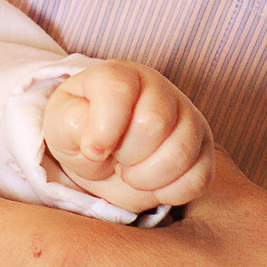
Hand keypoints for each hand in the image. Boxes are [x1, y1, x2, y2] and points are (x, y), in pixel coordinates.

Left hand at [41, 60, 214, 210]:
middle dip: (126, 155)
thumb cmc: (81, 130)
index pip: (119, 90)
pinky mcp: (204, 149)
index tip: (92, 150)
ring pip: (181, 152)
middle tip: (114, 159)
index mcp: (119, 75)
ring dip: (147, 177)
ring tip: (130, 173)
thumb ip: (71, 124)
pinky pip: (200, 178)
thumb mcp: (62, 123)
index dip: (104, 129)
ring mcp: (188, 117)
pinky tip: (152, 184)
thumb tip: (97, 144)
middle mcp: (159, 89)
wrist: (102, 152)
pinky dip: (171, 192)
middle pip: (153, 124)